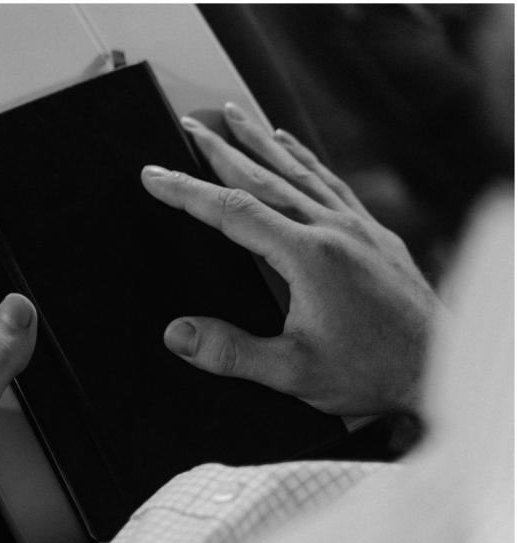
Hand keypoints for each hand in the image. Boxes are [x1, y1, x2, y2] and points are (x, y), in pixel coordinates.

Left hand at [0, 294, 36, 542]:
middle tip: (36, 420)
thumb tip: (15, 310)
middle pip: (12, 398)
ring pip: (25, 439)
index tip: (37, 338)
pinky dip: (42, 479)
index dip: (10, 343)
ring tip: (36, 460)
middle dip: (31, 406)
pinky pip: (32, 475)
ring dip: (38, 449)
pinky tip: (42, 484)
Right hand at [141, 103, 439, 415]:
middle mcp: (331, 229)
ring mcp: (355, 225)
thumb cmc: (373, 369)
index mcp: (308, 255)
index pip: (233, 211)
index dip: (187, 190)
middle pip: (264, 176)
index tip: (156, 174)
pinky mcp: (372, 231)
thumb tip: (177, 334)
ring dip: (261, 141)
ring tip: (236, 116)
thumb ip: (231, 351)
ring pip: (298, 170)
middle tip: (191, 125)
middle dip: (220, 148)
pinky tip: (293, 145)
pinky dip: (305, 157)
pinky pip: (330, 181)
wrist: (442, 364)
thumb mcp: (293, 371)